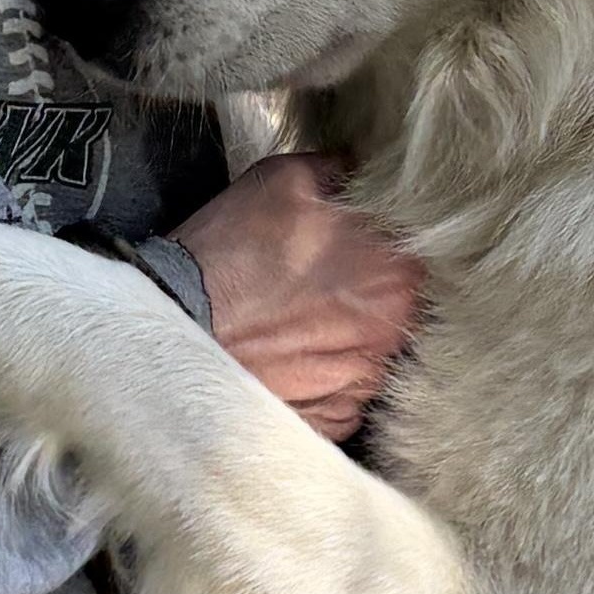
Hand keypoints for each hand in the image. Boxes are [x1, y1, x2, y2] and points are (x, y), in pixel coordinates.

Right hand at [169, 154, 424, 440]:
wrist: (176, 330)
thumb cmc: (230, 253)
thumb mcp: (284, 180)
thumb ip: (343, 174)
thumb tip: (363, 171)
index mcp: (398, 274)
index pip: (417, 257)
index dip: (383, 247)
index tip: (352, 245)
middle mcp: (392, 336)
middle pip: (398, 310)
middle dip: (368, 295)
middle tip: (319, 283)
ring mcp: (362, 386)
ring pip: (371, 355)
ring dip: (345, 339)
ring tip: (295, 323)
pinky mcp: (332, 421)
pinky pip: (343, 396)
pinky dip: (322, 379)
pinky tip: (287, 358)